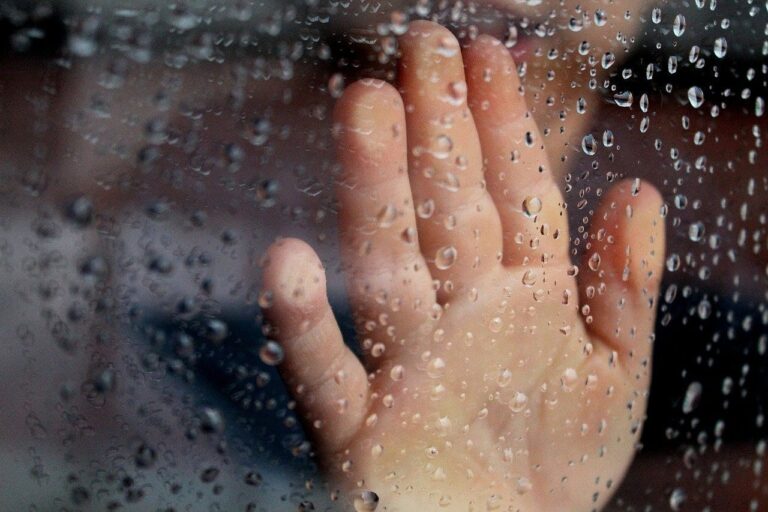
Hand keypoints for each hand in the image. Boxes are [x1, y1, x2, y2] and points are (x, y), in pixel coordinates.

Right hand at [260, 21, 664, 510]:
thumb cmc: (552, 468)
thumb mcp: (616, 373)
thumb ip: (624, 285)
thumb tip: (637, 188)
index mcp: (524, 300)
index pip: (513, 194)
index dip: (503, 124)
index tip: (487, 53)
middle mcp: (460, 317)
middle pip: (446, 208)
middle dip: (438, 126)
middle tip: (422, 43)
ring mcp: (406, 366)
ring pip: (386, 265)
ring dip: (373, 191)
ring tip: (367, 107)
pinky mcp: (357, 430)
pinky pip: (323, 372)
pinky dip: (303, 323)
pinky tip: (288, 260)